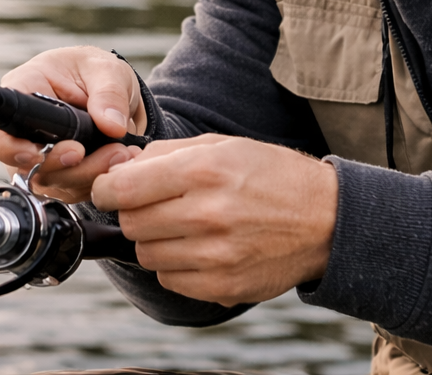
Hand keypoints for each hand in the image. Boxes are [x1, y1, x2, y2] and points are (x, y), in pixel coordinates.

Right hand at [0, 46, 146, 201]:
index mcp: (24, 90)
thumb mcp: (108, 70)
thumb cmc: (98, 72)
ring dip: (86, 173)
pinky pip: (71, 190)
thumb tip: (111, 126)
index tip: (36, 154)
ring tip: (122, 152)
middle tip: (87, 151)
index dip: (8, 147)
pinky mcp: (59, 175)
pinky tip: (120, 161)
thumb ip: (110, 93)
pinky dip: (97, 180)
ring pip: (49, 181)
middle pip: (19, 163)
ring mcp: (38, 155)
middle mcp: (23, 128)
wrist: (116, 95)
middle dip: (58, 164)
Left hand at [91, 134, 337, 305]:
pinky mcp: (221, 286)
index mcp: (205, 170)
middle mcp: (207, 213)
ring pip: (146, 253)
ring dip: (154, 238)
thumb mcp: (223, 145)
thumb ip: (167, 153)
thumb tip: (119, 167)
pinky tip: (199, 246)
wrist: (324, 220)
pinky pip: (169, 279)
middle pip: (130, 222)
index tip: (111, 187)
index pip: (124, 187)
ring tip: (183, 223)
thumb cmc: (271, 174)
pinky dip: (175, 264)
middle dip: (134, 211)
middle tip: (157, 202)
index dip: (107, 187)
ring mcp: (215, 255)